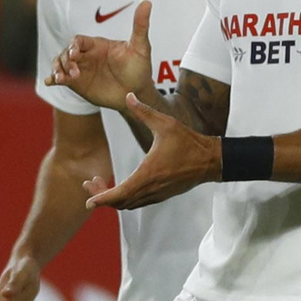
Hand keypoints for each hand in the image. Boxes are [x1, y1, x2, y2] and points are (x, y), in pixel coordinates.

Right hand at [44, 0, 155, 109]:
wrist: (137, 92)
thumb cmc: (139, 67)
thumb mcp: (140, 46)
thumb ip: (140, 25)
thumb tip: (147, 2)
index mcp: (97, 45)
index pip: (79, 40)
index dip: (74, 45)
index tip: (75, 54)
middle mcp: (86, 56)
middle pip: (66, 52)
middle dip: (65, 61)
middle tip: (74, 72)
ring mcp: (80, 70)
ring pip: (60, 64)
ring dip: (58, 69)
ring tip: (61, 79)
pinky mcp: (77, 84)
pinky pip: (61, 79)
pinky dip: (53, 79)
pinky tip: (50, 82)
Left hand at [85, 93, 219, 209]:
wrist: (211, 160)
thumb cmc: (188, 142)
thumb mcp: (165, 123)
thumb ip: (143, 111)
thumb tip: (128, 95)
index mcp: (148, 174)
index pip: (119, 194)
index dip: (101, 198)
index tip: (88, 200)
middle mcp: (151, 189)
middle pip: (120, 203)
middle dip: (101, 197)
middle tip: (89, 182)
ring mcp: (157, 195)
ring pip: (129, 205)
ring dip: (113, 198)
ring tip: (100, 184)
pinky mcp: (162, 195)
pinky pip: (138, 203)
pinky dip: (125, 198)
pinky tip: (120, 186)